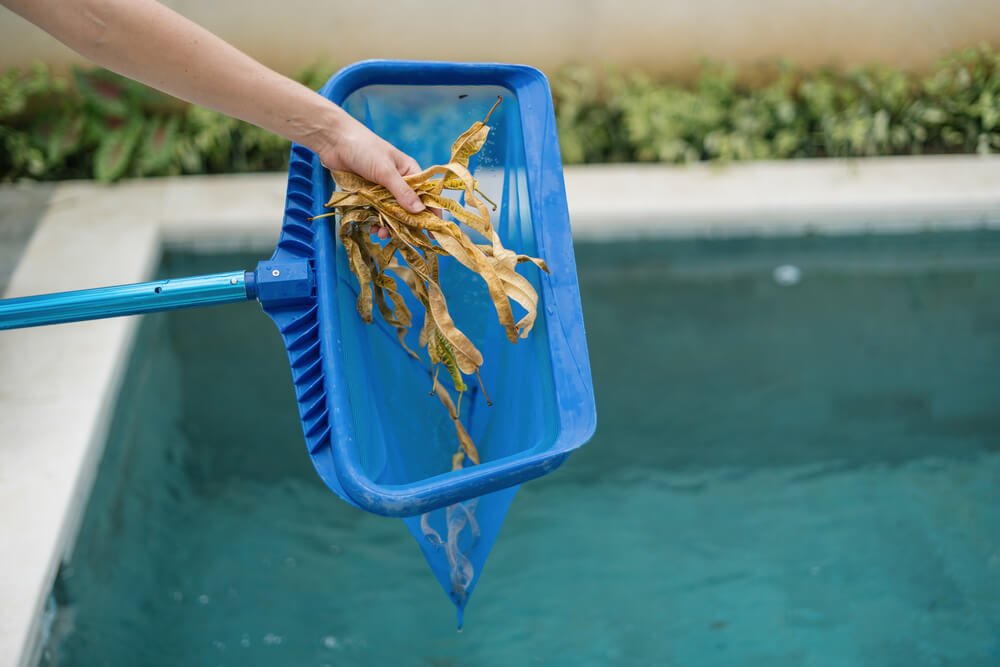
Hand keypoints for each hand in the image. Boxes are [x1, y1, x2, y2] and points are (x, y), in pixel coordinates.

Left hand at [315, 112, 424, 239]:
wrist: (333, 140)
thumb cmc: (364, 148)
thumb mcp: (386, 171)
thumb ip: (402, 192)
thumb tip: (420, 211)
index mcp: (409, 172)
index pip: (426, 195)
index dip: (430, 213)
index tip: (432, 232)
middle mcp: (398, 182)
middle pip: (408, 208)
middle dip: (405, 223)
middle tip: (402, 238)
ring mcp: (382, 189)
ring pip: (391, 213)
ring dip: (388, 225)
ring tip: (381, 234)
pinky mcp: (367, 193)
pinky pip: (375, 212)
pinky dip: (375, 221)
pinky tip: (372, 227)